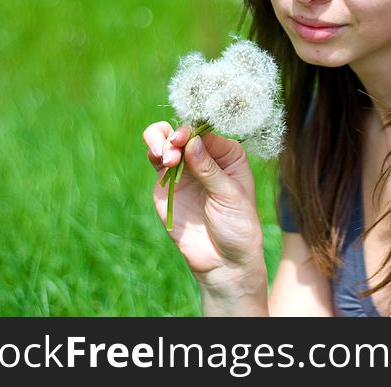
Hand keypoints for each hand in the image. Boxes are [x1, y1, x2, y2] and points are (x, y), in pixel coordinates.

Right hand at [142, 122, 267, 291]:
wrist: (222, 260)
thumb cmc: (237, 225)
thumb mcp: (230, 196)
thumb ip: (209, 169)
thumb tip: (192, 141)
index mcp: (228, 155)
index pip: (207, 131)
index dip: (194, 129)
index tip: (185, 138)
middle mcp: (204, 157)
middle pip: (184, 131)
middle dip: (175, 134)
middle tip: (174, 146)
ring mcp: (184, 170)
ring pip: (166, 141)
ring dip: (161, 140)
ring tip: (166, 156)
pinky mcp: (166, 185)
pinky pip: (156, 161)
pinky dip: (154, 153)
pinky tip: (160, 161)